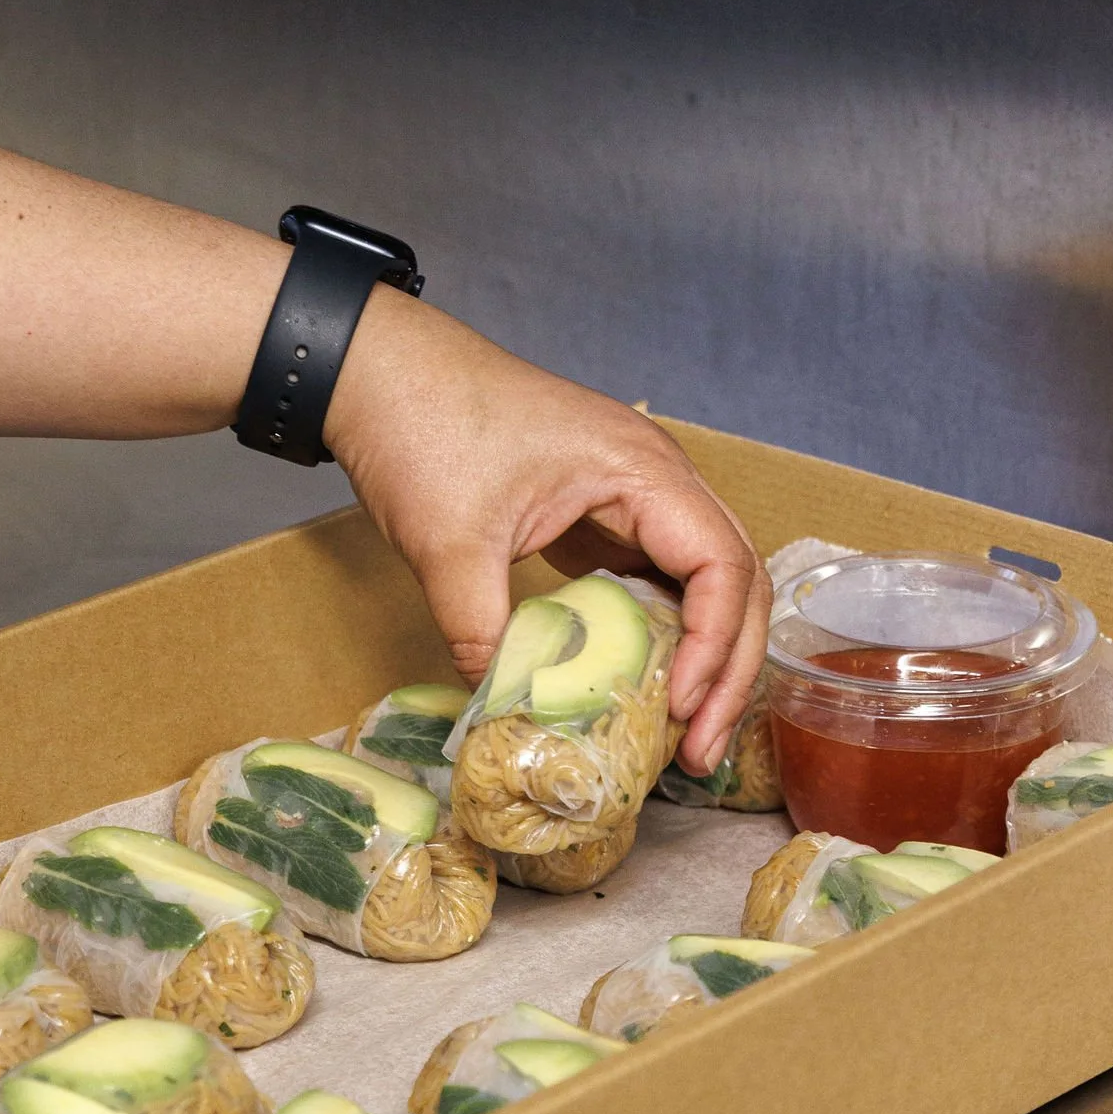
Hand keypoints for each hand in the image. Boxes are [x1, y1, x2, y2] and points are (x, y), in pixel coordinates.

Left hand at [326, 292, 767, 772]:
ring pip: (702, 580)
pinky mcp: (599, 507)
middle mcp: (656, 475)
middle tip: (701, 747)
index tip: (681, 710)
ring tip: (684, 729)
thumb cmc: (420, 424)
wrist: (376, 366)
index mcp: (642, 469)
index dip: (716, 648)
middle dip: (730, 667)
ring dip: (703, 652)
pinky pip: (654, 574)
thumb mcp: (449, 544)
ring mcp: (631, 491)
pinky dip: (661, 631)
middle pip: (736, 577)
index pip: (723, 567)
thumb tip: (506, 713)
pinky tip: (639, 682)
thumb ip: (483, 635)